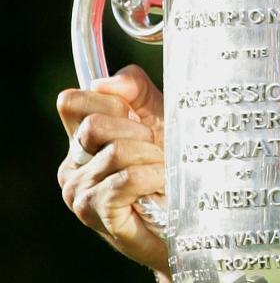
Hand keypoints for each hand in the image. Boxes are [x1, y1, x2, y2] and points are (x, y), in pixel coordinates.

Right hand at [56, 64, 169, 275]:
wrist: (188, 217)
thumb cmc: (172, 165)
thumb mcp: (159, 117)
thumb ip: (136, 90)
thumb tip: (109, 81)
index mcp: (82, 139)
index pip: (71, 101)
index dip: (109, 99)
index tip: (136, 115)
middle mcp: (72, 164)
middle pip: (94, 124)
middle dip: (137, 132)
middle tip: (155, 150)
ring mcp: (79, 190)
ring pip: (116, 151)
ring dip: (152, 158)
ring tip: (162, 171)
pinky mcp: (95, 212)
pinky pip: (127, 178)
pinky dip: (153, 177)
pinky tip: (161, 186)